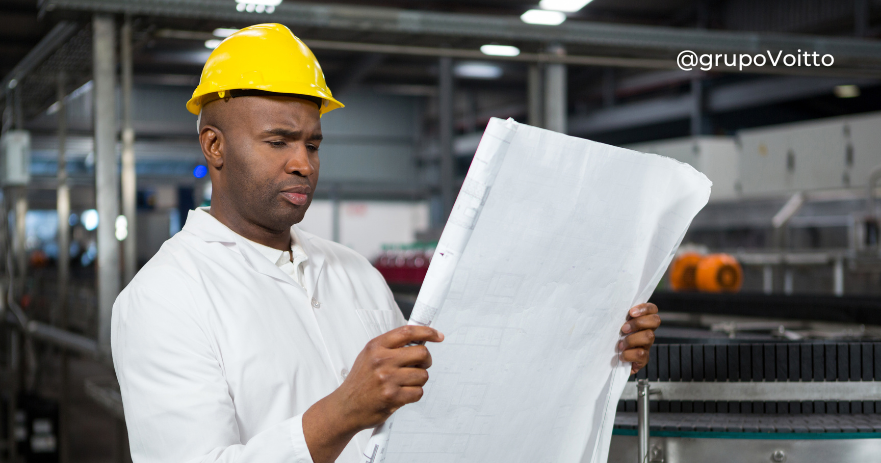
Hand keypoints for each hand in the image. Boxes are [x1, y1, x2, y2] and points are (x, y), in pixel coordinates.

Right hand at [303, 325, 443, 462]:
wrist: (346, 407)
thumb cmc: (360, 381)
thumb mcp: (369, 356)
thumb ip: (390, 346)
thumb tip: (419, 339)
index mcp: (376, 346)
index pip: (407, 332)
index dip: (427, 332)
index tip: (437, 335)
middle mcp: (381, 360)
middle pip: (421, 353)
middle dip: (426, 360)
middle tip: (420, 365)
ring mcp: (387, 379)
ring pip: (423, 374)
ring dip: (419, 380)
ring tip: (405, 383)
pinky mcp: (392, 397)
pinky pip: (418, 392)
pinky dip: (414, 393)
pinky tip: (402, 394)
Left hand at [619, 303, 659, 374]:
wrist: (610, 361)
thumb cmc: (612, 339)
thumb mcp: (616, 325)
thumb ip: (619, 316)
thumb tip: (613, 306)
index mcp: (642, 322)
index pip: (653, 309)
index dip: (645, 308)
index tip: (631, 312)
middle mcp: (647, 332)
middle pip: (655, 321)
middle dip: (638, 323)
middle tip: (624, 329)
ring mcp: (647, 345)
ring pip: (649, 337)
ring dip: (631, 340)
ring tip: (620, 345)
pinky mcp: (643, 359)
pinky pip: (641, 354)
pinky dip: (629, 354)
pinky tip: (622, 355)